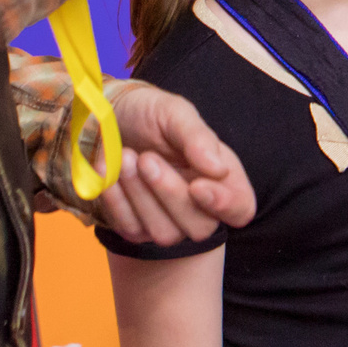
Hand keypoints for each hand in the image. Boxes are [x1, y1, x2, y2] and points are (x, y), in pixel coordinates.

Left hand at [93, 83, 257, 244]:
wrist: (107, 119)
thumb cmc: (150, 114)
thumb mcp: (175, 113)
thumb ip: (199, 138)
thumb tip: (219, 170)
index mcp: (222, 178)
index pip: (240, 209)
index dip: (224, 205)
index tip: (197, 185)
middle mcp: (200, 206)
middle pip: (201, 227)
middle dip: (170, 194)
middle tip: (146, 158)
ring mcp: (168, 222)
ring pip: (164, 233)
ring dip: (140, 196)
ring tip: (124, 156)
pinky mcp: (136, 228)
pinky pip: (130, 229)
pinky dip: (116, 199)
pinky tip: (107, 170)